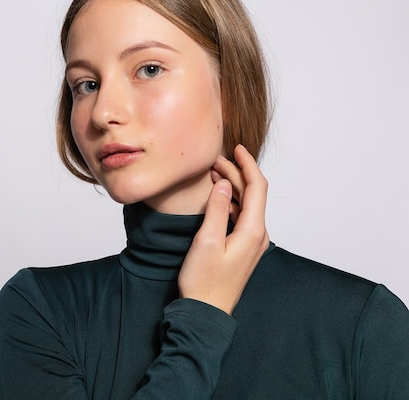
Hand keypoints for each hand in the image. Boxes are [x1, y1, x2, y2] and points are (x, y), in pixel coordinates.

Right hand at [178, 144, 268, 314]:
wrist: (207, 312)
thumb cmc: (204, 281)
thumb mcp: (206, 241)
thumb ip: (217, 210)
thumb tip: (223, 185)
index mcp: (253, 231)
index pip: (257, 187)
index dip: (247, 164)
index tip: (236, 148)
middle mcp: (258, 235)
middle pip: (253, 194)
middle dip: (236, 173)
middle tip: (214, 161)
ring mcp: (252, 242)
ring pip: (247, 205)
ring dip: (233, 187)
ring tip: (213, 174)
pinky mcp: (243, 248)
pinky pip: (242, 217)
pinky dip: (232, 202)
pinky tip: (218, 198)